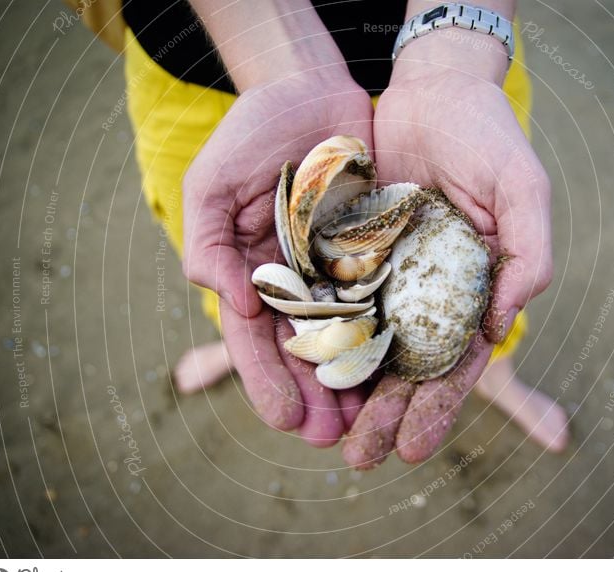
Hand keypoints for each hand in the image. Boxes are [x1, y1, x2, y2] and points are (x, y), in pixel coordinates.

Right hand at [182, 71, 374, 445]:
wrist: (314, 87)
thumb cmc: (255, 129)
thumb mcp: (214, 180)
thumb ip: (209, 241)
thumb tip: (231, 302)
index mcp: (252, 274)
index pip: (256, 342)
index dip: (268, 382)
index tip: (287, 420)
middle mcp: (296, 282)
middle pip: (305, 354)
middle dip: (316, 399)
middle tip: (334, 441)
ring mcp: (339, 271)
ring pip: (349, 340)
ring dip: (356, 385)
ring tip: (371, 425)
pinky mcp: (378, 253)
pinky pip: (387, 300)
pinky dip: (392, 338)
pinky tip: (404, 371)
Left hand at [343, 36, 551, 467]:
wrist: (435, 91)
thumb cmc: (488, 138)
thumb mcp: (524, 192)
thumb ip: (527, 258)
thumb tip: (497, 329)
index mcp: (471, 290)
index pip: (455, 364)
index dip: (438, 408)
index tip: (416, 449)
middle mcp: (427, 291)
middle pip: (405, 366)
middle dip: (386, 414)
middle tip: (362, 461)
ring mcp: (387, 273)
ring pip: (364, 343)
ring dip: (348, 390)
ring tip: (326, 433)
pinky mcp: (350, 251)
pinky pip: (332, 297)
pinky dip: (319, 333)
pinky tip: (300, 369)